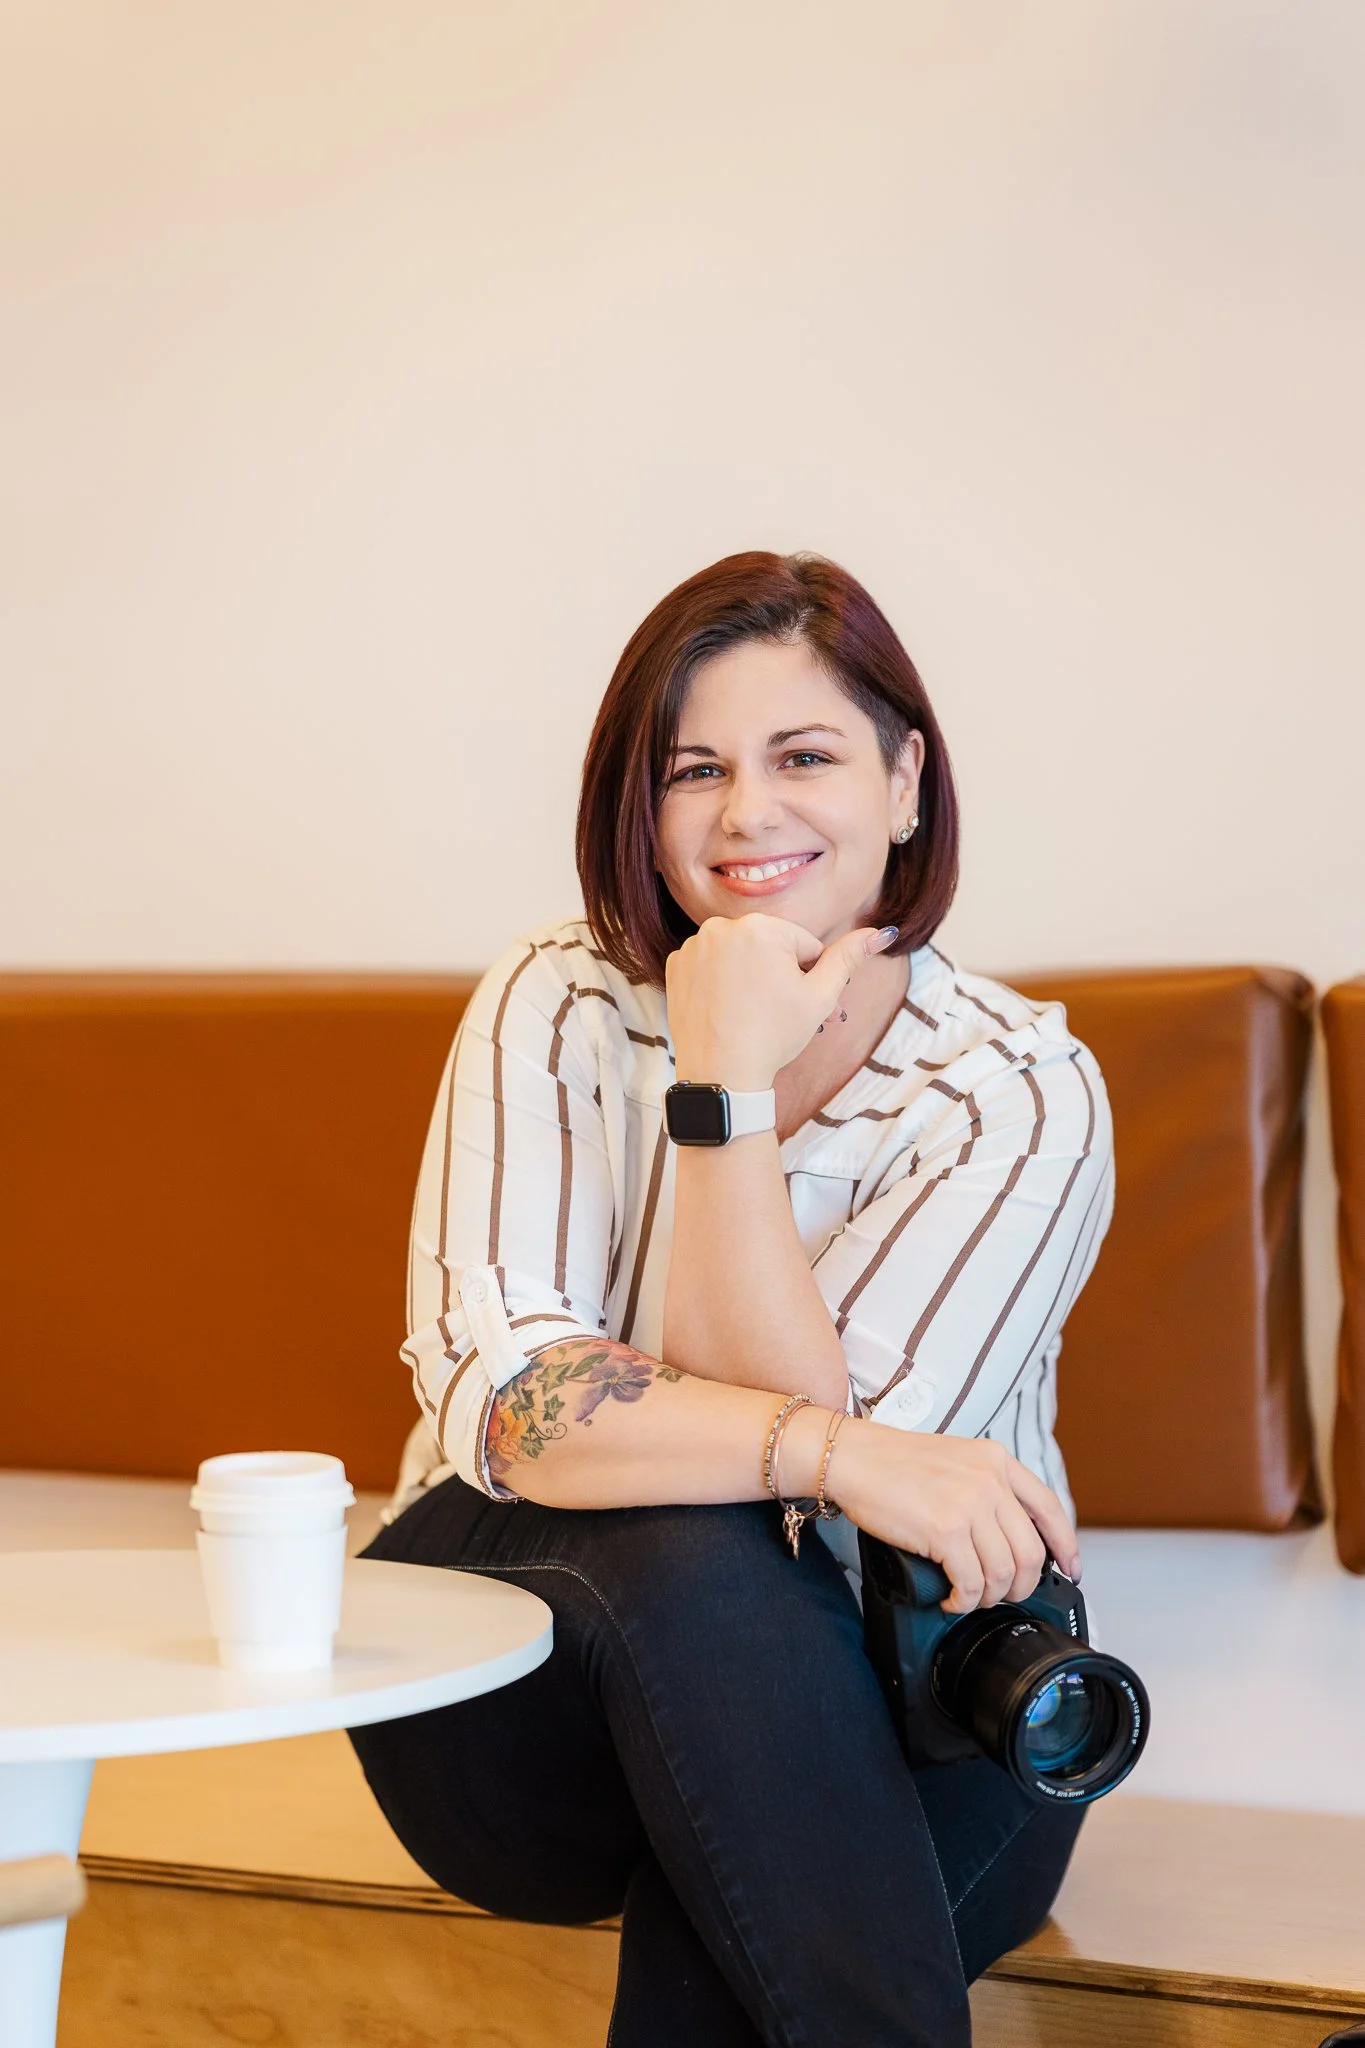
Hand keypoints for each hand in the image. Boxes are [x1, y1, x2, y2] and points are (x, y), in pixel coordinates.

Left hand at [664, 913, 898, 1090]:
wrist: (722, 1075)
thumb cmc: (774, 1035)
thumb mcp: (821, 996)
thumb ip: (848, 958)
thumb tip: (880, 931)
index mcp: (760, 927)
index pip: (802, 945)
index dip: (808, 977)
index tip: (796, 1003)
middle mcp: (721, 927)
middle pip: (768, 947)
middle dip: (779, 975)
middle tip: (777, 1012)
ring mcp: (693, 946)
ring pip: (739, 956)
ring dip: (749, 976)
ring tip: (750, 1012)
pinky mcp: (675, 967)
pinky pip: (709, 966)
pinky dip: (719, 982)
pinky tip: (725, 1009)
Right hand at [808, 1414, 1081, 1613]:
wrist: (853, 1458)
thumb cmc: (893, 1463)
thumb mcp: (956, 1459)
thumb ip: (986, 1486)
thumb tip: (1007, 1536)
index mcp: (997, 1460)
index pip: (1050, 1508)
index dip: (1066, 1545)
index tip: (1069, 1568)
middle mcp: (990, 1480)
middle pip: (1031, 1551)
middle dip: (1021, 1584)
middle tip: (1003, 1594)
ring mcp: (970, 1504)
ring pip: (1005, 1572)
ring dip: (990, 1596)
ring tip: (970, 1596)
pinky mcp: (946, 1530)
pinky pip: (971, 1583)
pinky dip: (964, 1601)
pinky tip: (952, 1600)